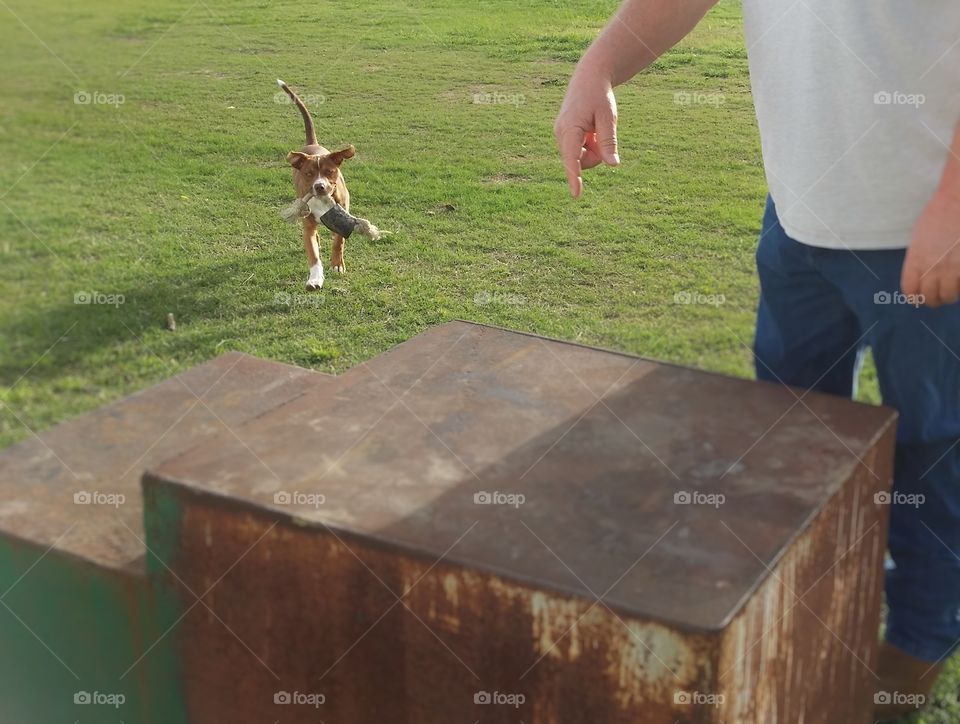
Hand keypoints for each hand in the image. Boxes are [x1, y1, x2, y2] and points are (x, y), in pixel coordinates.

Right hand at [554, 64, 619, 197]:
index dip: (574, 178)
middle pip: (580, 161)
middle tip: (602, 134)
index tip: (576, 195)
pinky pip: (578, 151)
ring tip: (596, 130)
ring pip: (579, 158)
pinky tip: (591, 129)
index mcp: (569, 128)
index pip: (572, 158)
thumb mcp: (608, 117)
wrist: (589, 78)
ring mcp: (561, 135)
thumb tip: (613, 164)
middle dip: (595, 155)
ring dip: (592, 150)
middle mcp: (560, 133)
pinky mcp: (564, 135)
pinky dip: (588, 145)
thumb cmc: (599, 96)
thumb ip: (609, 142)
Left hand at [902, 190, 959, 306]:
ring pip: (950, 296)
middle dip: (934, 300)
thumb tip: (920, 274)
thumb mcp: (919, 238)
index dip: (916, 296)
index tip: (920, 296)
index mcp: (915, 261)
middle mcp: (932, 267)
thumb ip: (918, 259)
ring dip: (951, 296)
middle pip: (929, 298)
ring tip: (954, 289)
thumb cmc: (938, 214)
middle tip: (939, 295)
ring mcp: (952, 268)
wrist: (957, 201)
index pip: (910, 291)